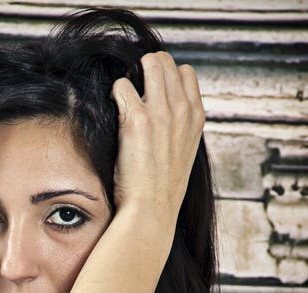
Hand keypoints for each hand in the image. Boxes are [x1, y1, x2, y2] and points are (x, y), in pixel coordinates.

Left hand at [111, 52, 204, 228]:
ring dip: (132, 77)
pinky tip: (114, 113)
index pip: (186, 72)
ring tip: (124, 101)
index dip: (165, 77)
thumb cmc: (162, 190)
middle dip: (146, 71)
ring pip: (148, 63)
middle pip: (166, 62)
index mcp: (196, 117)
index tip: (152, 94)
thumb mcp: (183, 153)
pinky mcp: (137, 120)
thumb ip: (179, 128)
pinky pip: (122, 85)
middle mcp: (182, 110)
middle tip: (133, 95)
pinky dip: (115, 94)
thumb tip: (164, 115)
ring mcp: (161, 112)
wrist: (152, 212)